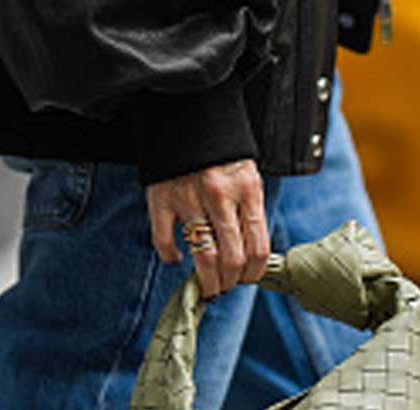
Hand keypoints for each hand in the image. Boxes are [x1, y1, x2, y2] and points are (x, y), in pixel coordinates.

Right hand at [148, 159, 269, 299]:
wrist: (189, 114)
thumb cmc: (222, 152)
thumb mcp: (248, 176)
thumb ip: (250, 212)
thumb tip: (253, 255)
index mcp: (247, 191)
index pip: (257, 248)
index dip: (254, 273)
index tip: (248, 279)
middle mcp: (220, 197)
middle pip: (232, 259)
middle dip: (231, 282)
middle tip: (226, 286)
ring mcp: (188, 199)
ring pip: (203, 257)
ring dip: (208, 280)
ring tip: (208, 286)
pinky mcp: (161, 199)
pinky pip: (164, 241)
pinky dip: (170, 256)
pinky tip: (176, 258)